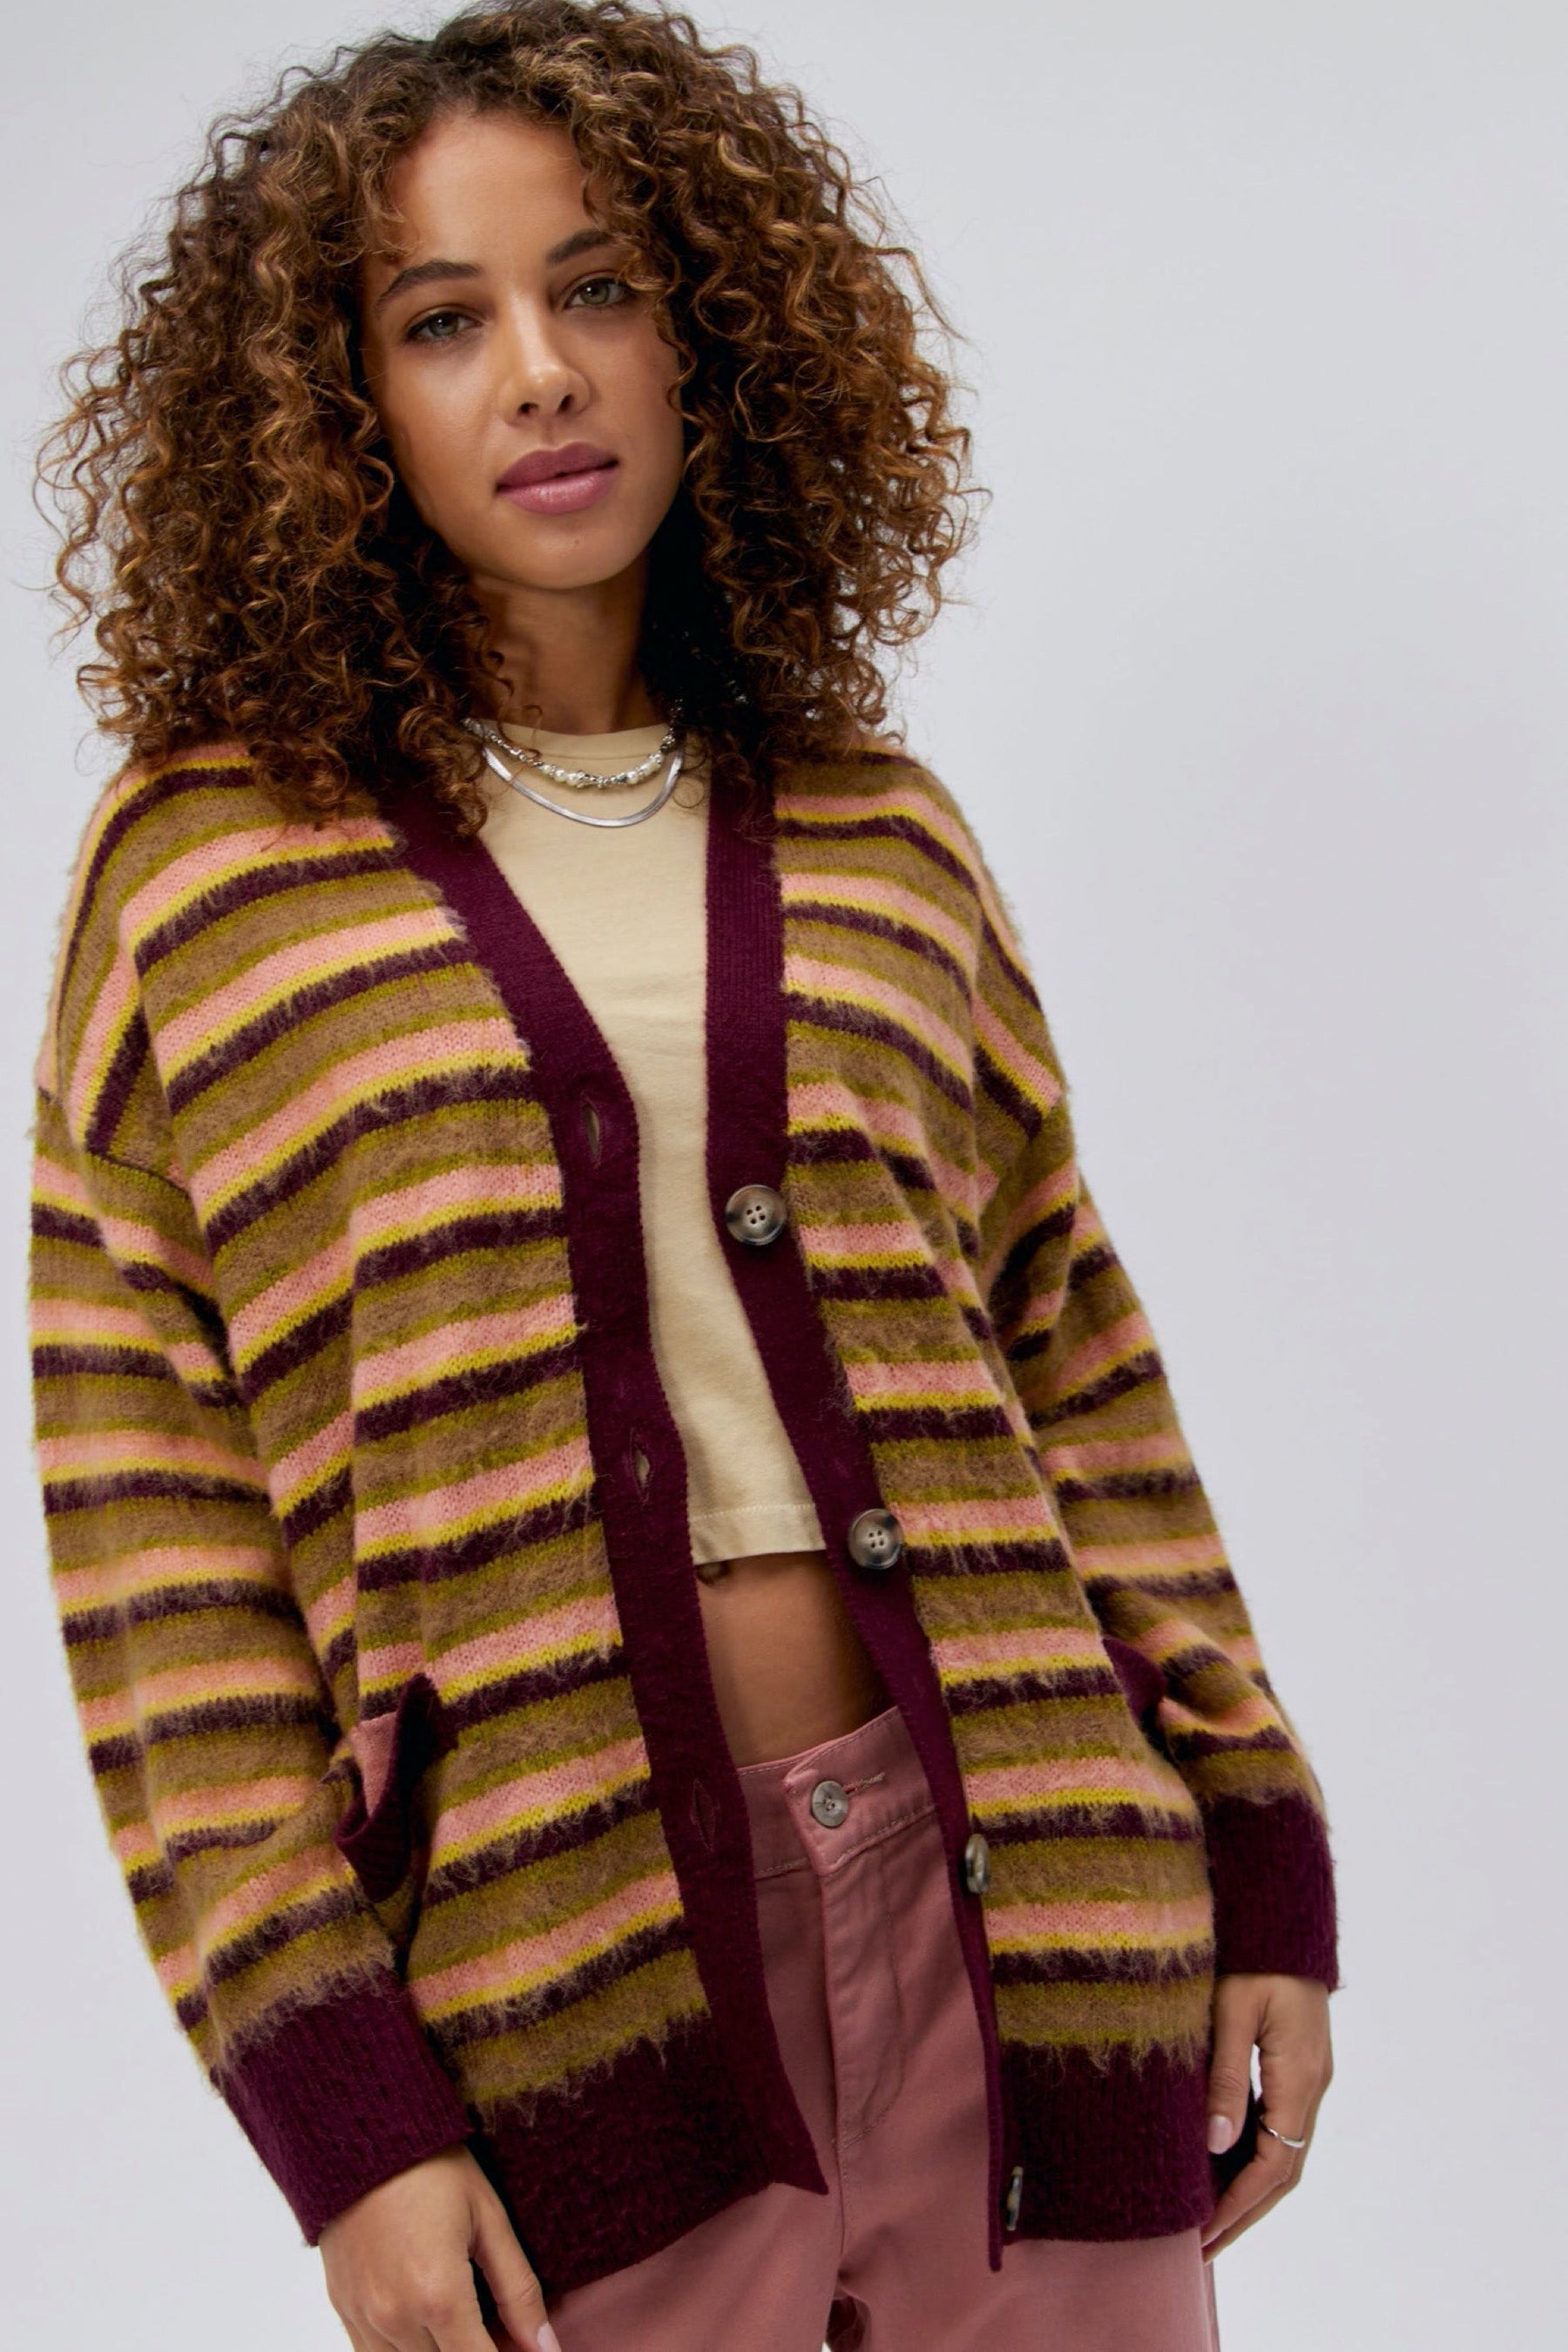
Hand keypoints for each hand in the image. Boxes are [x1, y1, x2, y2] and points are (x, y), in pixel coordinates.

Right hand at [320, 2144, 562, 2351]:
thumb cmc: (431, 2166)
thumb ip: (518, 2290)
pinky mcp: (343, 2310)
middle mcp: (395, 2318)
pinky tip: (426, 2322)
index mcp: (438, 2295)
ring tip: (464, 2320)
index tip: (523, 2348)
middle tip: (497, 2327)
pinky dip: (406, 2350)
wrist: (360, 2133)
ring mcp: (363, 2318)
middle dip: (478, 2351)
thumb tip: (546, 2347)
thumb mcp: (489, 2218)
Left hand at [1201, 1972, 1331, 2259]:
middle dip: (1244, 2212)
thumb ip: (1225, 2077)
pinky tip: (1224, 2166)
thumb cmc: (1255, 1953)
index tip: (1203, 2235)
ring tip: (1208, 2219)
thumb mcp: (1233, 2011)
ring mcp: (1309, 2077)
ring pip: (1284, 2152)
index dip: (1238, 2204)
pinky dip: (1254, 2157)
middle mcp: (1312, 2085)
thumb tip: (1215, 2144)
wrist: (1285, 1914)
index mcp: (1300, 2077)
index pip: (1273, 2164)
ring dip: (1250, 2189)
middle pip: (1283, 2170)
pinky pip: (1279, 2127)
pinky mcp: (1299, 2065)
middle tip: (1202, 2248)